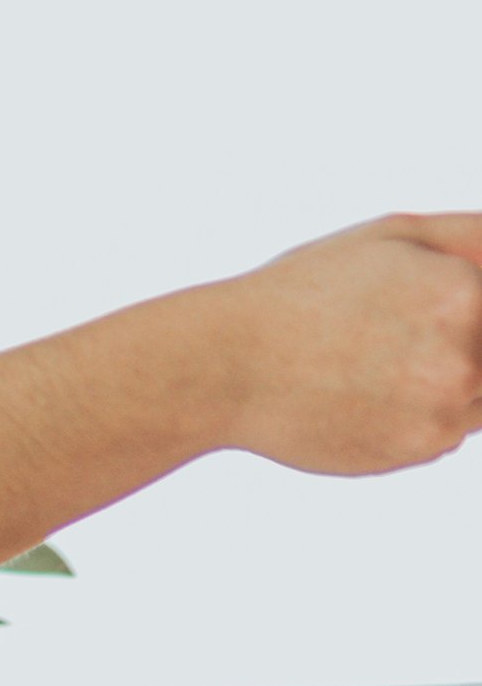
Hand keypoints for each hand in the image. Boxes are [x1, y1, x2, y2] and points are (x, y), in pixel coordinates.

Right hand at [220, 214, 481, 475]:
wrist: (228, 367)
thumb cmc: (305, 292)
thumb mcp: (394, 236)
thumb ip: (473, 239)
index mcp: (464, 292)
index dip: (467, 315)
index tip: (420, 320)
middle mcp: (464, 356)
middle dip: (462, 346)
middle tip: (395, 341)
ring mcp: (444, 410)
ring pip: (481, 396)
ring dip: (449, 381)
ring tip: (382, 363)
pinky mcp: (420, 450)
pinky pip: (450, 429)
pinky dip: (420, 413)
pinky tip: (368, 394)